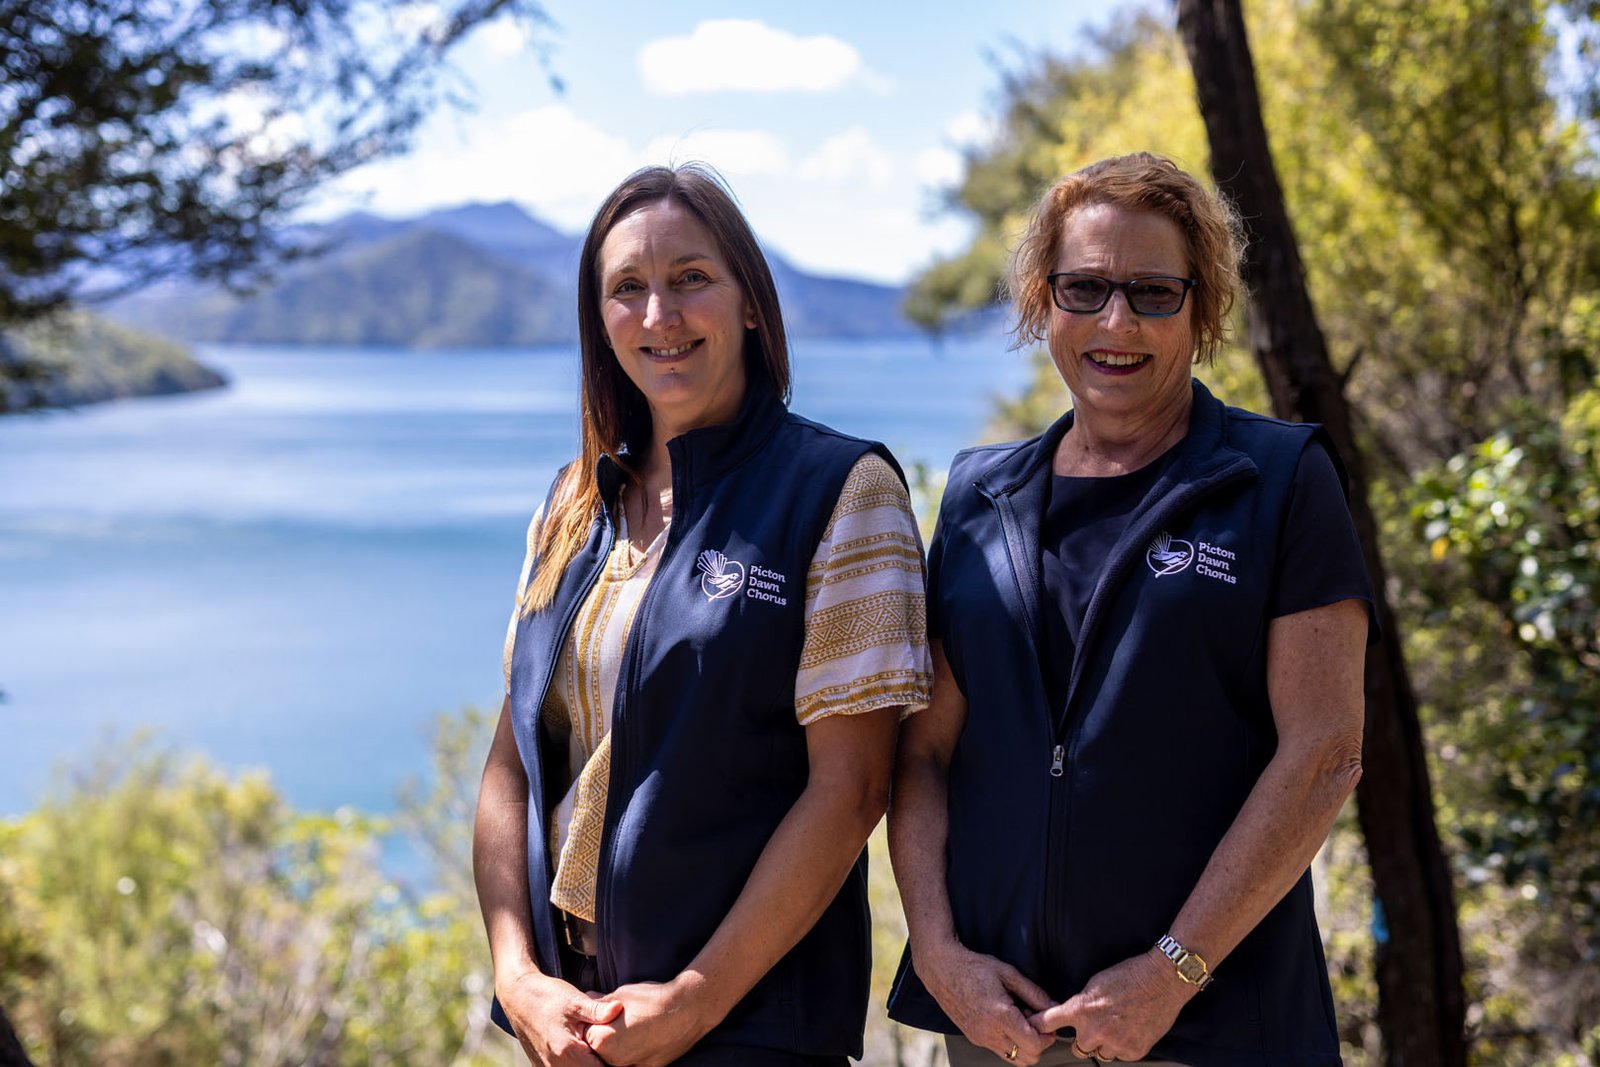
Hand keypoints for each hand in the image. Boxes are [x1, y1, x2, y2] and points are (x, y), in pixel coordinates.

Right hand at [496, 969, 621, 1066]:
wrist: (518, 997)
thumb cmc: (547, 996)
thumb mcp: (574, 1000)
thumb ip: (597, 1010)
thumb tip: (618, 1009)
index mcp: (567, 1052)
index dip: (615, 1063)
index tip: (626, 1055)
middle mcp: (555, 1066)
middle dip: (602, 1063)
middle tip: (615, 1052)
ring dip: (589, 1063)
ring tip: (599, 1050)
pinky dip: (576, 1064)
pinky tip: (585, 1051)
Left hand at [586, 975, 717, 1066]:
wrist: (688, 1008)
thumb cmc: (653, 999)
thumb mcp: (621, 995)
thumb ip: (600, 1003)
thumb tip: (588, 998)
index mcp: (602, 1040)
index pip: (587, 1032)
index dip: (596, 1020)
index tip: (609, 1011)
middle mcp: (614, 1060)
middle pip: (601, 1048)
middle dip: (608, 1034)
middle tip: (625, 1018)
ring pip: (618, 1058)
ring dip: (622, 1046)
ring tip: (637, 1026)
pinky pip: (635, 1062)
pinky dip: (637, 1053)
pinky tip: (647, 1036)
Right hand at [914, 940, 1056, 1064]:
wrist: (942, 970)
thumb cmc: (975, 967)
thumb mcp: (1009, 973)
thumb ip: (1034, 993)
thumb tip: (1054, 1007)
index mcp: (1000, 1015)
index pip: (1035, 1044)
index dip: (1047, 1034)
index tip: (1043, 1018)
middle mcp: (989, 1033)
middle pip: (1028, 1058)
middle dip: (1038, 1042)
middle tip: (1033, 1020)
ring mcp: (980, 1038)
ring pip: (1014, 1059)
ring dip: (1024, 1045)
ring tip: (1019, 1021)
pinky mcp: (974, 1039)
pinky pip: (1001, 1051)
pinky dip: (1010, 1042)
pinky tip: (1005, 1021)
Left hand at [1027, 950, 1193, 1061]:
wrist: (1162, 980)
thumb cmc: (1129, 976)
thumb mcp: (1095, 983)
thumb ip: (1081, 1004)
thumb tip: (1072, 1015)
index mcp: (1080, 1010)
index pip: (1047, 1023)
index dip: (1038, 1025)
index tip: (1032, 1028)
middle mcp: (1094, 1031)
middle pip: (1078, 1047)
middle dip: (1085, 1038)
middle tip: (1098, 1025)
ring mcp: (1114, 1043)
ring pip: (1100, 1053)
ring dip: (1104, 1044)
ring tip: (1118, 1026)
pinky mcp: (1133, 1051)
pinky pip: (1120, 1055)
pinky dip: (1123, 1046)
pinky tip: (1131, 1029)